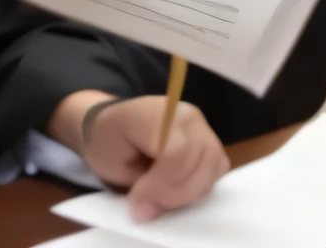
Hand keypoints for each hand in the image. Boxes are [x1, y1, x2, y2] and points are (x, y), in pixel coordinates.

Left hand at [81, 96, 229, 222]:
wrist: (113, 125)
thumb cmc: (107, 142)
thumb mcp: (110, 163)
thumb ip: (134, 187)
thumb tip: (150, 212)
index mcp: (157, 113)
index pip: (177, 151)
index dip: (162, 185)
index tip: (138, 202)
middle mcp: (188, 116)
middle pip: (202, 161)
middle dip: (176, 194)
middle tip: (147, 206)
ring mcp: (203, 126)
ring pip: (215, 167)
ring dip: (188, 192)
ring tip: (161, 197)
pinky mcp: (211, 140)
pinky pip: (218, 168)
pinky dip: (200, 185)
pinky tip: (177, 187)